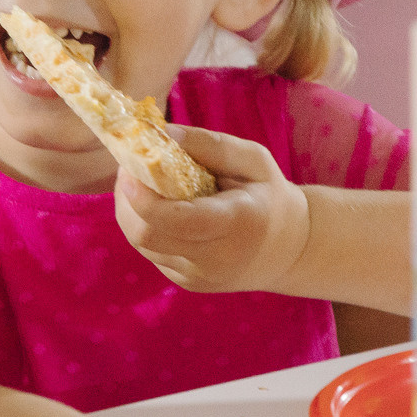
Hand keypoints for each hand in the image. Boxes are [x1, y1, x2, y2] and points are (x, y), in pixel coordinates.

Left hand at [115, 128, 307, 294]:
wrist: (288, 250)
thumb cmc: (269, 195)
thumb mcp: (253, 159)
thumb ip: (209, 144)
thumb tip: (161, 133)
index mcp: (238, 221)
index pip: (179, 218)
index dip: (145, 197)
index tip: (129, 169)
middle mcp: (216, 257)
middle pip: (147, 235)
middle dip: (127, 200)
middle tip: (129, 170)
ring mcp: (199, 276)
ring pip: (142, 245)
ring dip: (131, 212)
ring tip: (140, 185)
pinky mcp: (188, 283)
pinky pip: (152, 253)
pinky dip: (145, 227)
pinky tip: (157, 209)